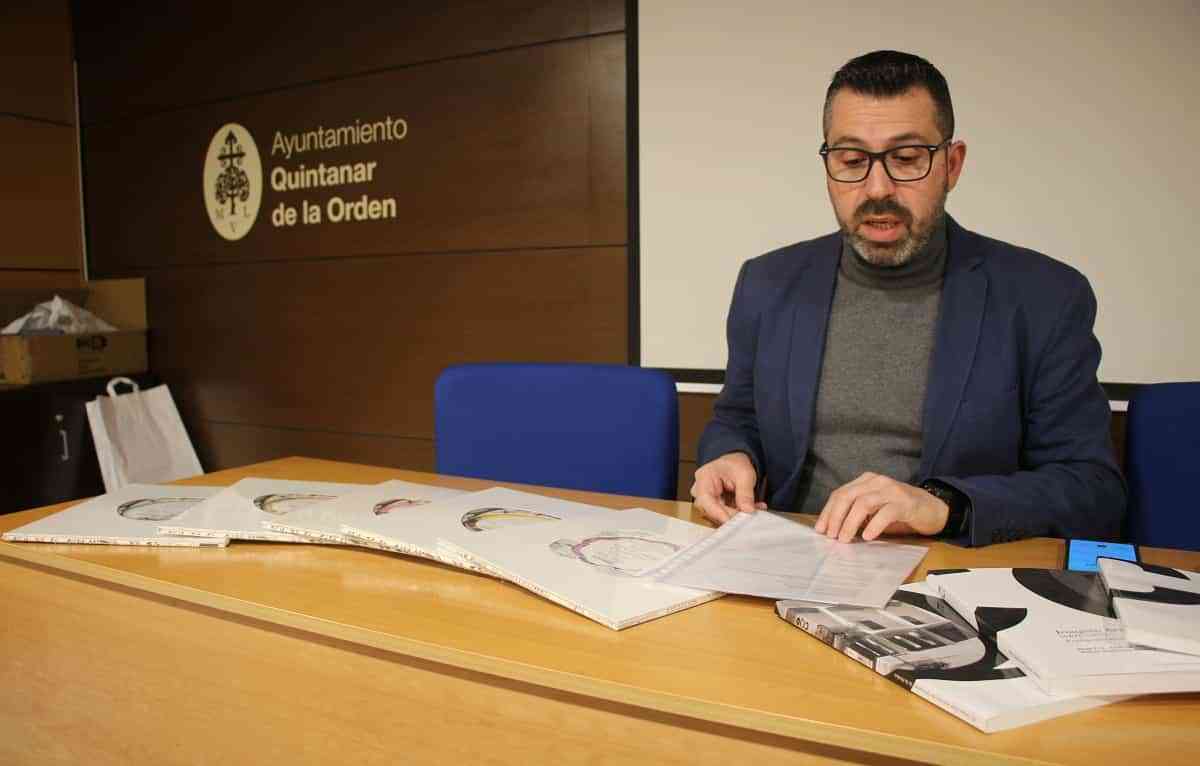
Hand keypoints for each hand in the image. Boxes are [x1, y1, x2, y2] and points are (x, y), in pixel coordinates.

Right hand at [691, 452, 765, 524]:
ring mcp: (707, 499)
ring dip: (738, 513)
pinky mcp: (715, 506)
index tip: (731, 520)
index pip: (705, 500)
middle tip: (749, 513)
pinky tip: (751, 507)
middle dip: (732, 514)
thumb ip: (745, 492)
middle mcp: (701, 490)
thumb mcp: (744, 474)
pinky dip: (739, 512)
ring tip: (755, 507)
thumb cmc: (735, 464)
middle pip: (712, 510)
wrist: (736, 464)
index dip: (717, 513)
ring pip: (719, 514)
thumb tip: (747, 509)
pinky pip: (725, 514)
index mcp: (703, 477)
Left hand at [814, 472, 948, 541]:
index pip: (840, 494)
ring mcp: (891, 490)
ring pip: (863, 503)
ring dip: (850, 523)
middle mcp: (876, 481)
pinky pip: (885, 513)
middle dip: (835, 518)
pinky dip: (874, 525)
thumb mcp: (874, 511)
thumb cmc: (900, 512)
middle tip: (831, 536)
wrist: (934, 509)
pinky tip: (867, 536)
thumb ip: (857, 515)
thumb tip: (834, 530)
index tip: (820, 529)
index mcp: (866, 481)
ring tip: (845, 539)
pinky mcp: (905, 502)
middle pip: (847, 496)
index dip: (828, 512)